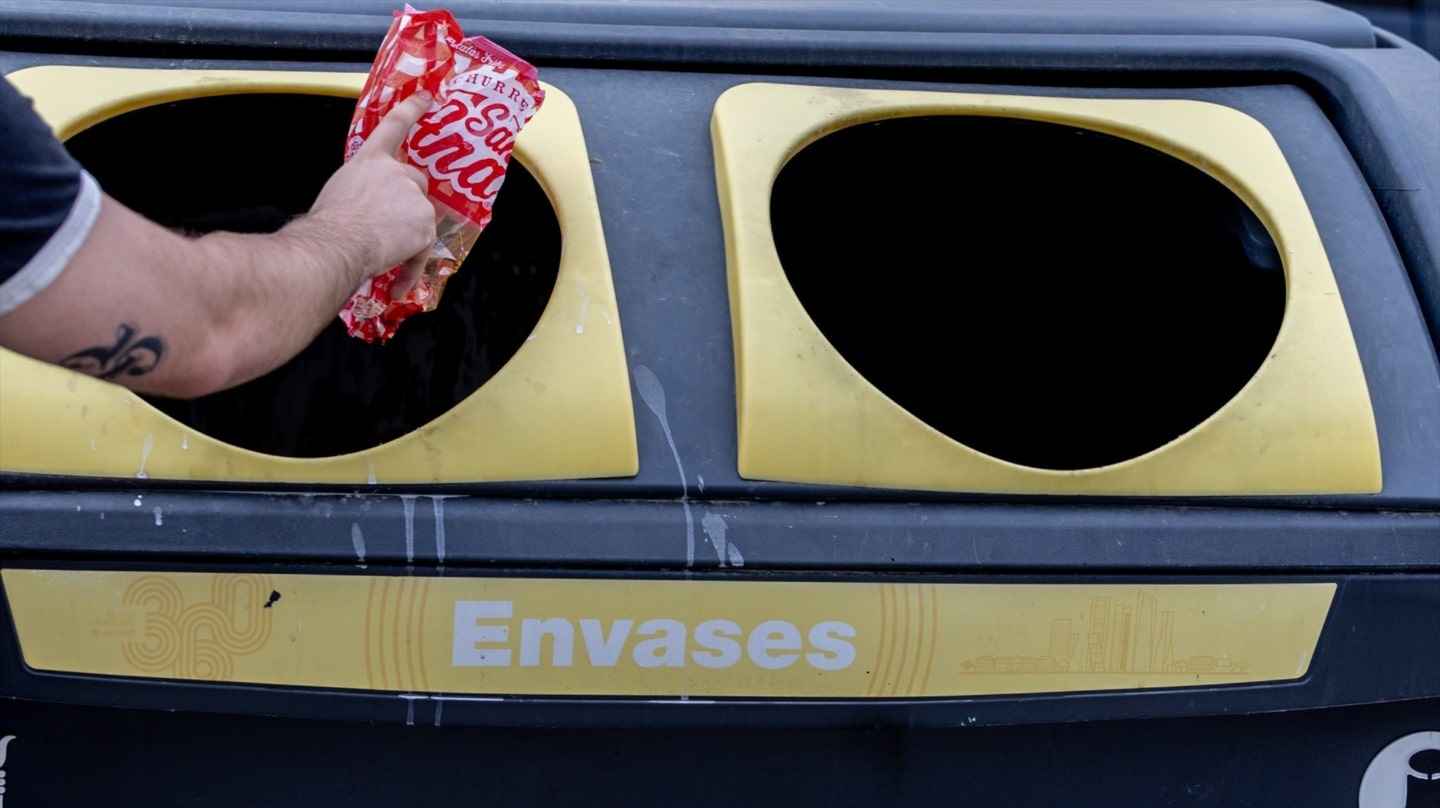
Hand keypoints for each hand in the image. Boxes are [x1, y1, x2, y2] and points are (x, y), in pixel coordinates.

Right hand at [306, 91, 436, 295]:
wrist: (335, 244)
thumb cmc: (324, 225)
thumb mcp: (337, 194)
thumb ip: (358, 193)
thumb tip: (359, 215)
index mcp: (369, 160)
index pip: (394, 125)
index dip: (412, 108)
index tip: (427, 95)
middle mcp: (396, 172)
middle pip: (415, 183)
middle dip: (406, 204)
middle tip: (384, 227)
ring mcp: (414, 197)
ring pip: (420, 218)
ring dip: (405, 237)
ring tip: (380, 256)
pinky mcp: (425, 225)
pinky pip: (422, 251)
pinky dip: (409, 269)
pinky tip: (396, 286)